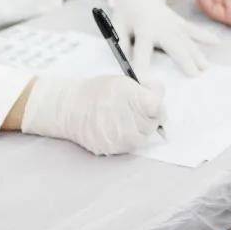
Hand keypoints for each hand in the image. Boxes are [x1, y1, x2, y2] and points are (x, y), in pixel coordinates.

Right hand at [21, 76, 164, 154]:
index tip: (155, 106)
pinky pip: (129, 147)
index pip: (157, 107)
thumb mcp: (124, 82)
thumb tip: (160, 96)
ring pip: (143, 138)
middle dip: (150, 118)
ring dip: (141, 130)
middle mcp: (123, 117)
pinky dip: (129, 139)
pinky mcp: (110, 148)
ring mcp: (116, 135)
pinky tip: (120, 129)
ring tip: (130, 121)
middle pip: (152, 124)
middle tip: (140, 112)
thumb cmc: (99, 92)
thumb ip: (147, 89)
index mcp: (129, 96)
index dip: (159, 107)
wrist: (70, 108)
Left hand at [110, 0, 218, 76]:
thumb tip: (125, 65)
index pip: (142, 51)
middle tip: (194, 76)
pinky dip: (205, 35)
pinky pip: (194, 30)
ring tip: (206, 68)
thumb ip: (121, 45)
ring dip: (198, 54)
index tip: (145, 84)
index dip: (142, 67)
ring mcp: (174, 24)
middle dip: (185, 61)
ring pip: (188, 41)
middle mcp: (162, 26)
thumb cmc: (126, 14)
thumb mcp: (117, 27)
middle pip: (175, 46)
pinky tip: (217, 42)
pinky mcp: (180, 22)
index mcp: (143, 29)